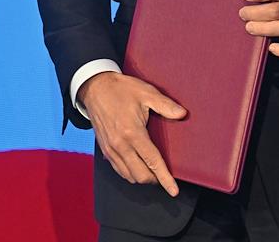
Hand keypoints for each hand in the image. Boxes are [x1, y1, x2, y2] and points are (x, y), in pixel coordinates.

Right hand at [78, 71, 186, 196]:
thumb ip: (166, 105)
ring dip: (142, 178)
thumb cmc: (122, 89)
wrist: (95, 88)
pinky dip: (130, 173)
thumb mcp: (147, 93)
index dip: (165, 179)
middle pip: (140, 175)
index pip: (153, 162)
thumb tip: (183, 114)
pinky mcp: (104, 149)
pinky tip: (138, 167)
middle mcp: (120, 145)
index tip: (173, 191)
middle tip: (166, 176)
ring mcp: (110, 149)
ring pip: (128, 175)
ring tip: (154, 173)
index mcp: (133, 133)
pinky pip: (118, 170)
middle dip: (155, 180)